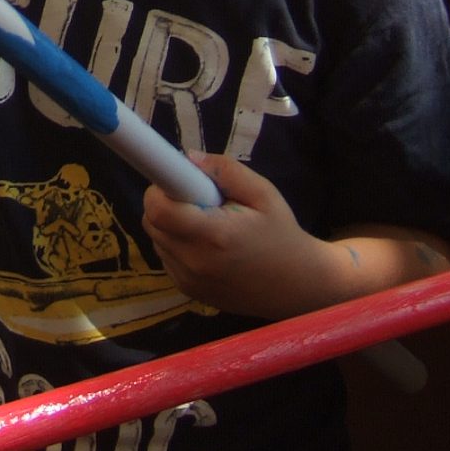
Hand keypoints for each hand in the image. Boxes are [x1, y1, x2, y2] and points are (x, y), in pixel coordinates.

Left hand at [140, 156, 341, 320]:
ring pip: (156, 240)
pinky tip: (207, 246)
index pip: (157, 208)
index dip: (160, 189)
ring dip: (171, 226)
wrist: (297, 286)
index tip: (177, 181)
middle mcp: (194, 262)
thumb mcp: (263, 193)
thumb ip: (225, 171)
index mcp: (213, 235)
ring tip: (207, 224)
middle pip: (152, 221)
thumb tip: (187, 158)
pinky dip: (177, 246)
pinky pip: (166, 257)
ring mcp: (188, 281)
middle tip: (198, 200)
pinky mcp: (188, 292)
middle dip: (167, 203)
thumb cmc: (282, 234)